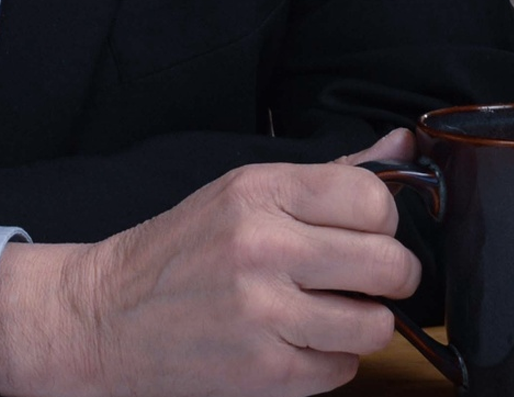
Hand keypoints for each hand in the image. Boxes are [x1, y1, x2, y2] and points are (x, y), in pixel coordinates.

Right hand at [0, 131, 421, 396]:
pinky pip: (342, 369)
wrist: (109, 313)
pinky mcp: (265, 368)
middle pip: (388, 263)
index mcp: (258, 190)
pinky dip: (330, 360)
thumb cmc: (182, 249)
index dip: (382, 219)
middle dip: (391, 276)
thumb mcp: (243, 191)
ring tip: (330, 312)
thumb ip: (329, 171)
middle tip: (367, 277)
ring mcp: (264, 309)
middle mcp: (262, 243)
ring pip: (375, 323)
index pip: (371, 197)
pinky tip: (298, 340)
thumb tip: (405, 144)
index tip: (366, 231)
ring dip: (363, 323)